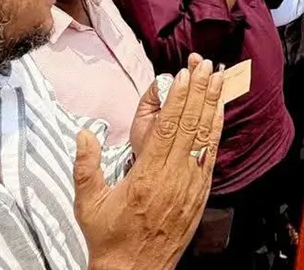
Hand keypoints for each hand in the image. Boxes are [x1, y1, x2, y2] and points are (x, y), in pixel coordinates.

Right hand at [76, 55, 224, 269]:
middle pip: (191, 126)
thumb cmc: (110, 238)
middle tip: (207, 66)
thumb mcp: (88, 203)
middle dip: (200, 92)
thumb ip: (86, 166)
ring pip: (205, 138)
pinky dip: (215, 132)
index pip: (168, 127)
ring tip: (219, 80)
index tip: (186, 75)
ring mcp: (191, 186)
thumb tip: (84, 133)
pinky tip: (218, 115)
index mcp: (147, 176)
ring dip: (213, 106)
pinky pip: (211, 156)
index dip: (179, 98)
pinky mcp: (200, 194)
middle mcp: (174, 178)